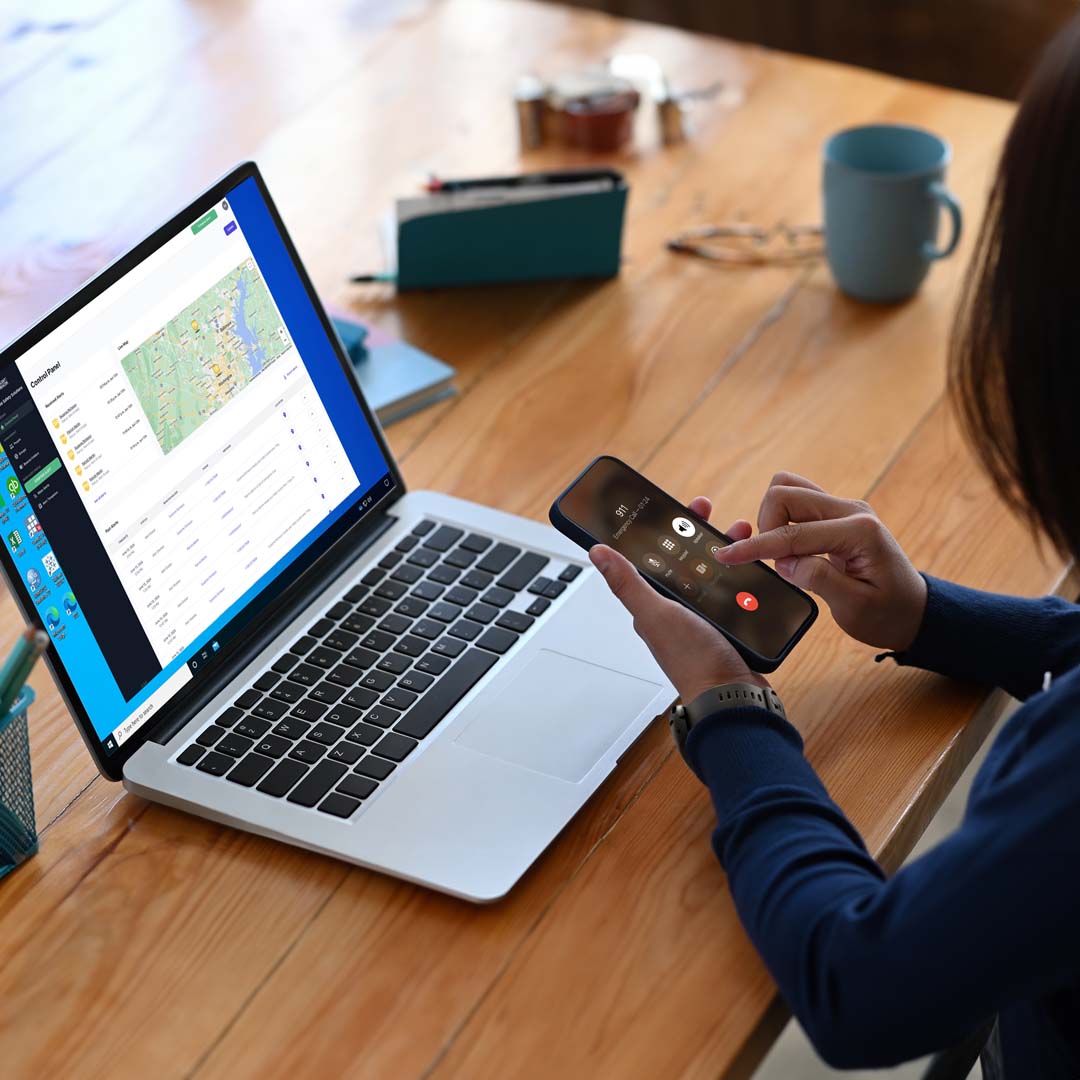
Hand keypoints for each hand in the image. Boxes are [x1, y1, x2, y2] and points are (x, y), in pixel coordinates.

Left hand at [589, 496, 770, 704]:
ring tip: (739, 531)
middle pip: (687, 563)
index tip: (677, 508)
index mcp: (655, 605)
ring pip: (713, 574)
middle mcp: (677, 611)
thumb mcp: (656, 613)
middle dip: (698, 535)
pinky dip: (744, 575)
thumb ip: (627, 583)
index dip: (664, 531)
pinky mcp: (729, 627)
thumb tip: (597, 553)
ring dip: (724, 551)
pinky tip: (755, 564)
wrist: (734, 697)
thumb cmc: (693, 662)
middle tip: (711, 512)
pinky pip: (735, 593)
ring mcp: (704, 619)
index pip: (656, 558)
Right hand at [713, 472, 926, 652]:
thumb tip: (785, 562)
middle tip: (777, 563)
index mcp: (859, 531)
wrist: (914, 612)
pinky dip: (782, 520)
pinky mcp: (837, 514)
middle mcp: (851, 510)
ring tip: (783, 555)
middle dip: (766, 526)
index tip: (725, 556)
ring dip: (773, 519)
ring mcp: (844, 508)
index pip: (793, 533)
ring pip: (789, 489)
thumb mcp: (855, 607)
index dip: (756, 547)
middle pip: (786, 492)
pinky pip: (798, 501)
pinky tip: (788, 548)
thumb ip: (819, 579)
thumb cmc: (888, 614)